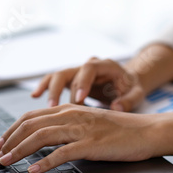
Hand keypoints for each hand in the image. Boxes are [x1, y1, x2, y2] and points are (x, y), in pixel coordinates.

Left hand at [0, 104, 159, 172]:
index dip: (12, 130)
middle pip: (31, 125)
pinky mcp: (91, 144)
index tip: (1, 144)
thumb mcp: (90, 123)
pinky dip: (45, 162)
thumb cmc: (121, 130)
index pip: (32, 117)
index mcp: (70, 109)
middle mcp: (72, 115)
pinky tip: (34, 170)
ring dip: (19, 150)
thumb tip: (47, 139)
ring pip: (41, 136)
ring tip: (6, 162)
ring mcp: (81, 129)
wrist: (148, 131)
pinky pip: (62, 153)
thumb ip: (69, 126)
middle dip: (9, 141)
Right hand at [31, 57, 145, 111]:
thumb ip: (129, 100)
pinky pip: (54, 81)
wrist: (127, 83)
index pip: (89, 69)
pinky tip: (35, 96)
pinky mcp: (71, 79)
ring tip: (46, 107)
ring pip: (57, 76)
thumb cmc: (131, 88)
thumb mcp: (137, 94)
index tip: (79, 100)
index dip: (82, 83)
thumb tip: (116, 107)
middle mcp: (88, 65)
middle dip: (59, 89)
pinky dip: (44, 87)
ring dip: (49, 90)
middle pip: (68, 71)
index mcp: (105, 65)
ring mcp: (78, 71)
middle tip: (55, 107)